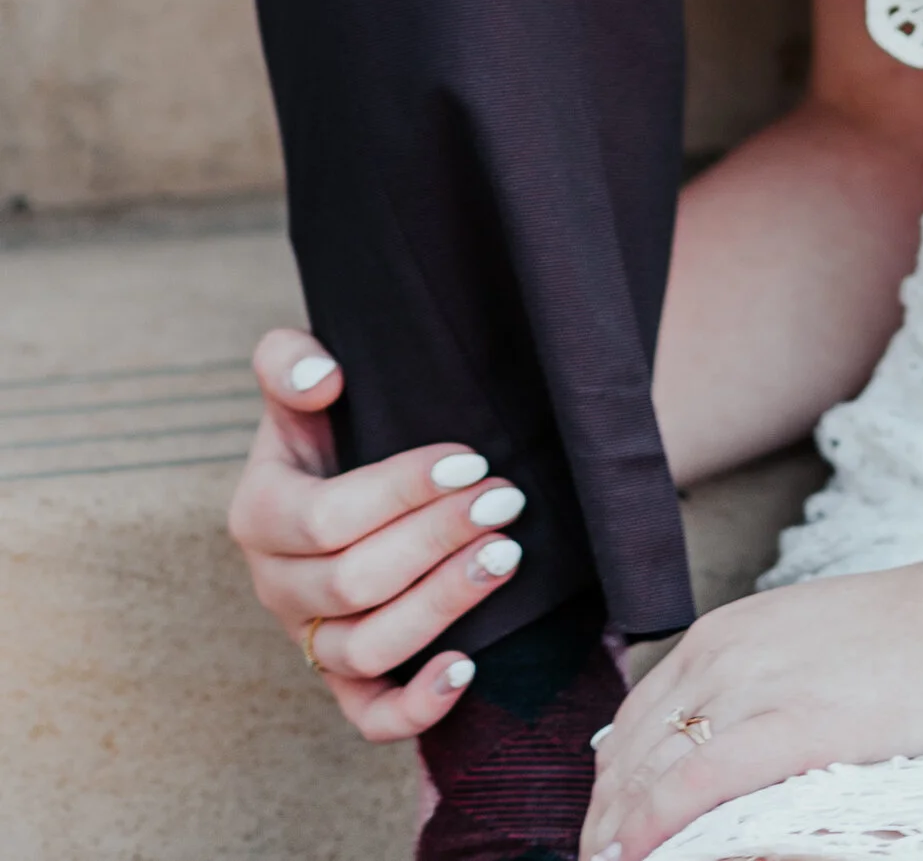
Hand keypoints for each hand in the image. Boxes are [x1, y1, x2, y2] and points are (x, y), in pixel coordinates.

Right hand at [227, 328, 525, 738]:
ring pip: (368, 648)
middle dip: (437, 539)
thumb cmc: (330, 423)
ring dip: (441, 605)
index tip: (470, 460)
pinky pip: (369, 716)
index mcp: (260, 514)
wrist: (339, 469)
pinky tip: (467, 667)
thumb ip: (290, 362)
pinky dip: (415, 708)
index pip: (326, 518)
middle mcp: (277, 586)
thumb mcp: (298, 383)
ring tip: (505, 556)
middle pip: (355, 582)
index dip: (400, 492)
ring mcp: (308, 640)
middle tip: (506, 499)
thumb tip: (323, 377)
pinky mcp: (344, 679)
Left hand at [582, 554, 922, 860]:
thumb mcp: (815, 646)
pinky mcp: (796, 725)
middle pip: (628, 753)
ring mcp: (759, 686)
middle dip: (605, 821)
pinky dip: (655, 825)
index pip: (632, 723)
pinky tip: (637, 855)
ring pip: (651, 773)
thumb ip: (759, 687)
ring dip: (621, 831)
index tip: (608, 836)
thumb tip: (713, 750)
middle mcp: (728, 651)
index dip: (610, 790)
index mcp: (729, 631)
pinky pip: (697, 784)